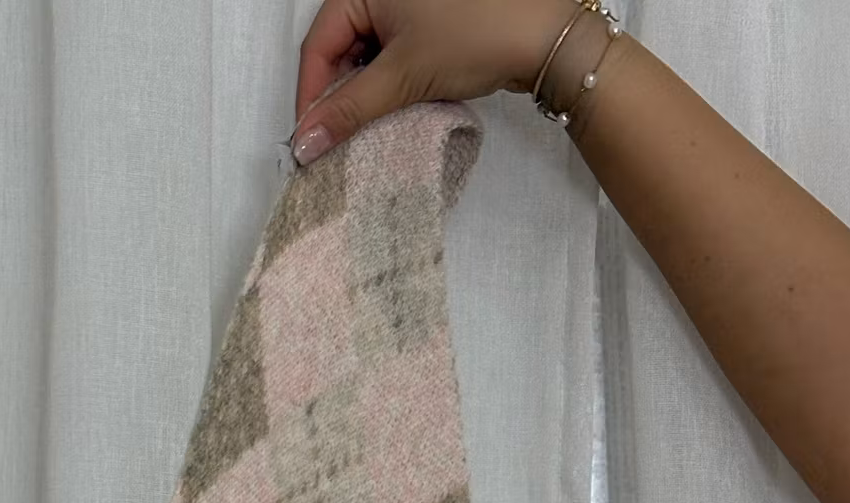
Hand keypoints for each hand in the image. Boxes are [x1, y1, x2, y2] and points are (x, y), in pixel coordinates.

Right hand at [291, 0, 575, 161]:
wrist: (544, 35)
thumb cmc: (477, 36)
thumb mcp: (403, 76)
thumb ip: (349, 110)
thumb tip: (305, 142)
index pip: (319, 43)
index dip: (311, 94)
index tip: (310, 138)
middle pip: (340, 46)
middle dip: (339, 93)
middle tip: (339, 137)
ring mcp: (408, 0)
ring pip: (367, 51)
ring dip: (365, 90)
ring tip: (370, 124)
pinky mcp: (430, 16)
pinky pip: (392, 50)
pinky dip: (389, 80)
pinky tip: (395, 104)